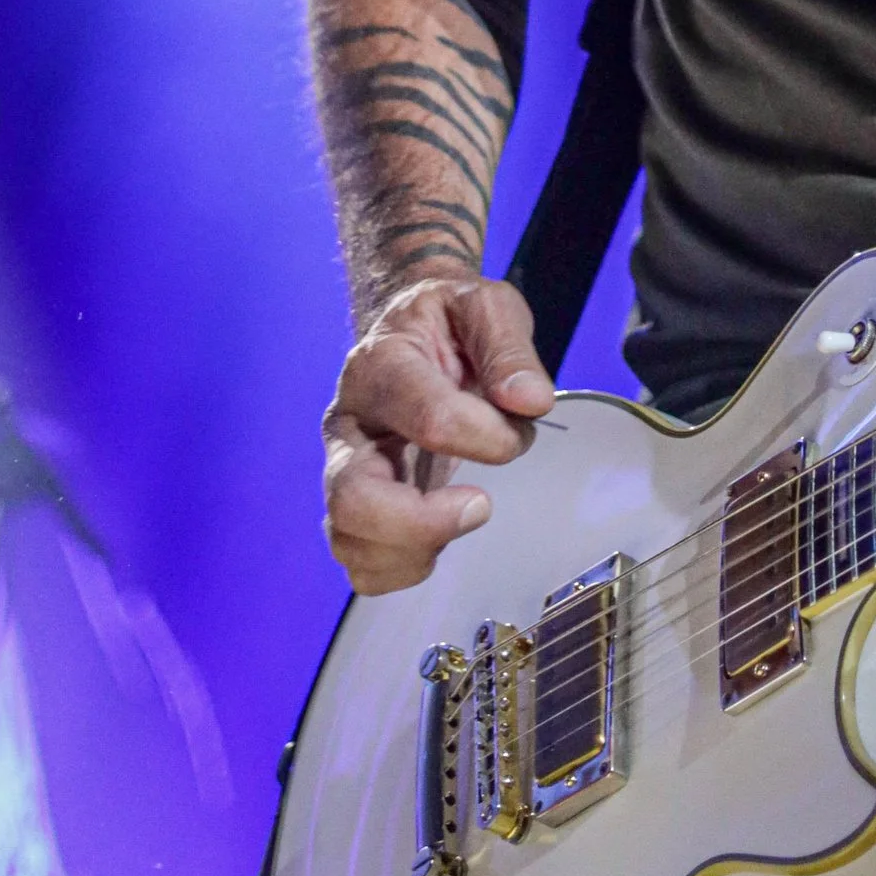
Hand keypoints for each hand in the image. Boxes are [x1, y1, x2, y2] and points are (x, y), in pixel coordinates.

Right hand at [323, 273, 552, 592]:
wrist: (408, 327)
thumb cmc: (448, 321)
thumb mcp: (487, 306)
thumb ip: (509, 349)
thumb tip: (530, 402)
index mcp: (380, 365)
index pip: (426, 417)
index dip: (485, 436)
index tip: (517, 432)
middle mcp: (348, 424)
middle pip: (353, 497)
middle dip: (423, 521)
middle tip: (482, 503)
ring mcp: (344, 469)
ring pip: (349, 540)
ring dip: (414, 550)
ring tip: (463, 517)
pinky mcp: (354, 506)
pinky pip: (360, 564)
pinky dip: (401, 569)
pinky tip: (439, 538)